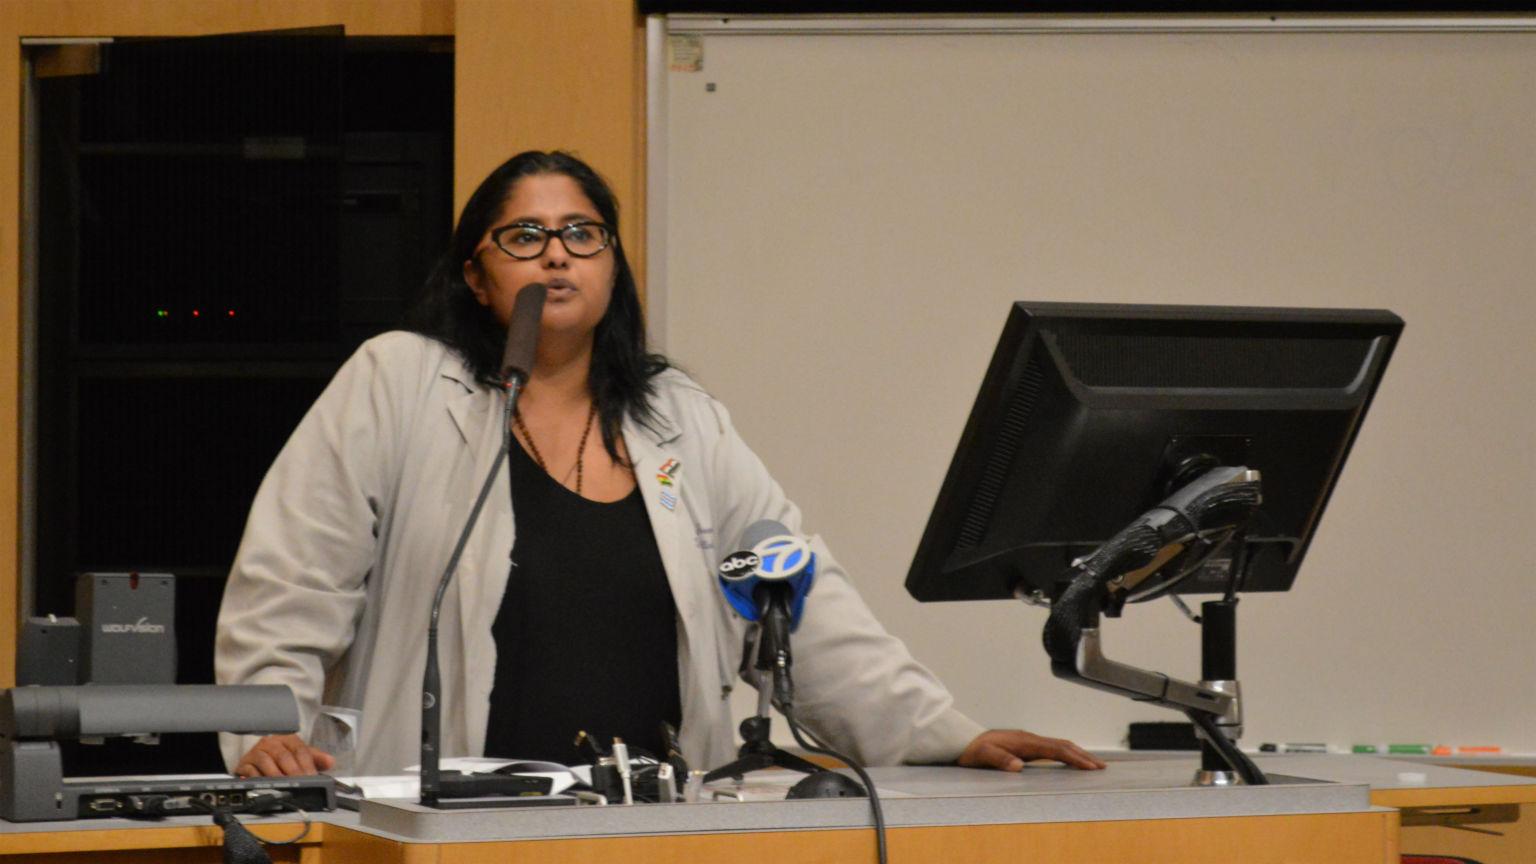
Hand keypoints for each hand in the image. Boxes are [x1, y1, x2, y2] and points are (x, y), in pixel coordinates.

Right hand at [234, 733, 335, 777]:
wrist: (254, 761)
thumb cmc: (279, 758)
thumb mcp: (299, 756)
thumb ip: (315, 758)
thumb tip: (330, 761)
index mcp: (287, 739)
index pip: (299, 749)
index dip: (307, 764)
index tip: (312, 777)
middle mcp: (270, 742)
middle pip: (283, 755)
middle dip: (293, 771)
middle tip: (300, 783)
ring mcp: (256, 752)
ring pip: (266, 761)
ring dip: (275, 774)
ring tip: (284, 785)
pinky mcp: (244, 764)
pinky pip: (250, 770)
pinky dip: (258, 778)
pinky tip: (265, 785)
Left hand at [958, 729, 1106, 771]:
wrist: (962, 741)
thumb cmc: (973, 750)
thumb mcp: (982, 756)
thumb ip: (999, 760)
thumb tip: (1018, 766)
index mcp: (1024, 742)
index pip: (1056, 749)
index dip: (1075, 757)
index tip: (1091, 766)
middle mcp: (1029, 739)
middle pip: (1062, 745)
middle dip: (1082, 755)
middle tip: (1100, 767)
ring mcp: (1028, 741)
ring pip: (1058, 745)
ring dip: (1076, 754)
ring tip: (1092, 764)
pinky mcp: (1024, 746)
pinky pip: (1050, 748)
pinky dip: (1065, 753)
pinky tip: (1069, 760)